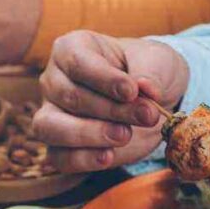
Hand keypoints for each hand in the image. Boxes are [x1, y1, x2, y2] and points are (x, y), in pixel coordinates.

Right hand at [33, 31, 189, 171]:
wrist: (149, 101)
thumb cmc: (146, 71)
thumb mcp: (158, 61)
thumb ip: (151, 72)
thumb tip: (144, 88)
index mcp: (71, 49)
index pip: (78, 63)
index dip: (105, 79)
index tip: (133, 91)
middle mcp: (54, 80)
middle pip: (70, 96)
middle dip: (110, 110)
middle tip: (146, 116)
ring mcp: (51, 115)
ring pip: (51, 127)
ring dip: (89, 135)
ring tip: (124, 136)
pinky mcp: (60, 147)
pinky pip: (59, 157)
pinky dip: (82, 159)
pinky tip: (108, 156)